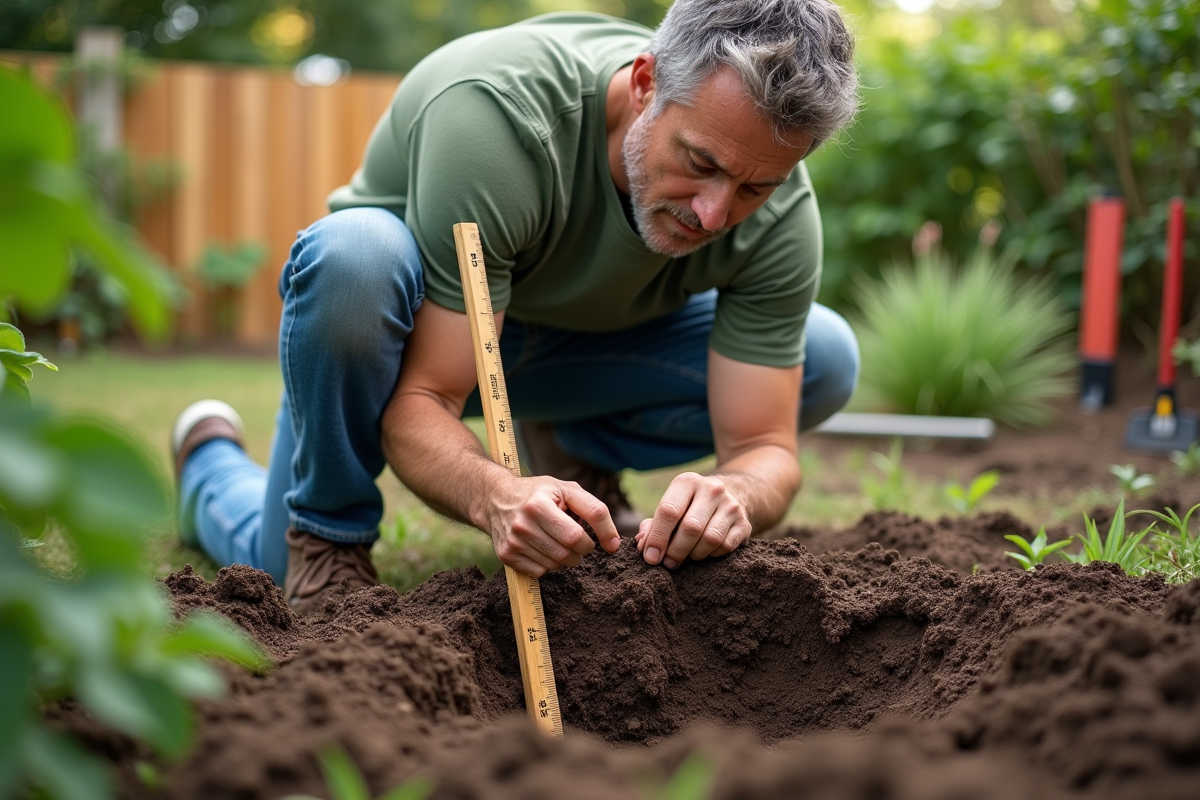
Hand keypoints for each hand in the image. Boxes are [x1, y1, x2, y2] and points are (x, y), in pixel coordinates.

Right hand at [487, 476, 620, 576]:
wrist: (495, 498)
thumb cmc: (540, 493)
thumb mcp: (568, 490)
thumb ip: (595, 512)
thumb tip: (614, 545)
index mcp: (538, 505)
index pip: (575, 536)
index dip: (592, 542)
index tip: (602, 543)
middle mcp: (522, 524)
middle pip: (566, 554)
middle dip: (581, 551)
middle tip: (578, 541)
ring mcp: (513, 542)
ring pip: (555, 565)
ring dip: (566, 559)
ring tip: (560, 541)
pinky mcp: (506, 556)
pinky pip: (540, 572)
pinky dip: (549, 564)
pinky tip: (545, 548)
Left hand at [635, 472, 751, 567]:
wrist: (731, 495)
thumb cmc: (689, 507)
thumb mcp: (671, 507)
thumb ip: (652, 526)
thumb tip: (643, 545)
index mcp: (687, 482)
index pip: (669, 511)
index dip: (657, 537)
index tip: (651, 557)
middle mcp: (711, 489)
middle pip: (690, 527)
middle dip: (675, 551)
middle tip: (668, 564)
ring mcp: (731, 505)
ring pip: (710, 539)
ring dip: (694, 555)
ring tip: (686, 557)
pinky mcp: (745, 523)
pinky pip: (726, 547)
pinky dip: (712, 555)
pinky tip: (705, 552)